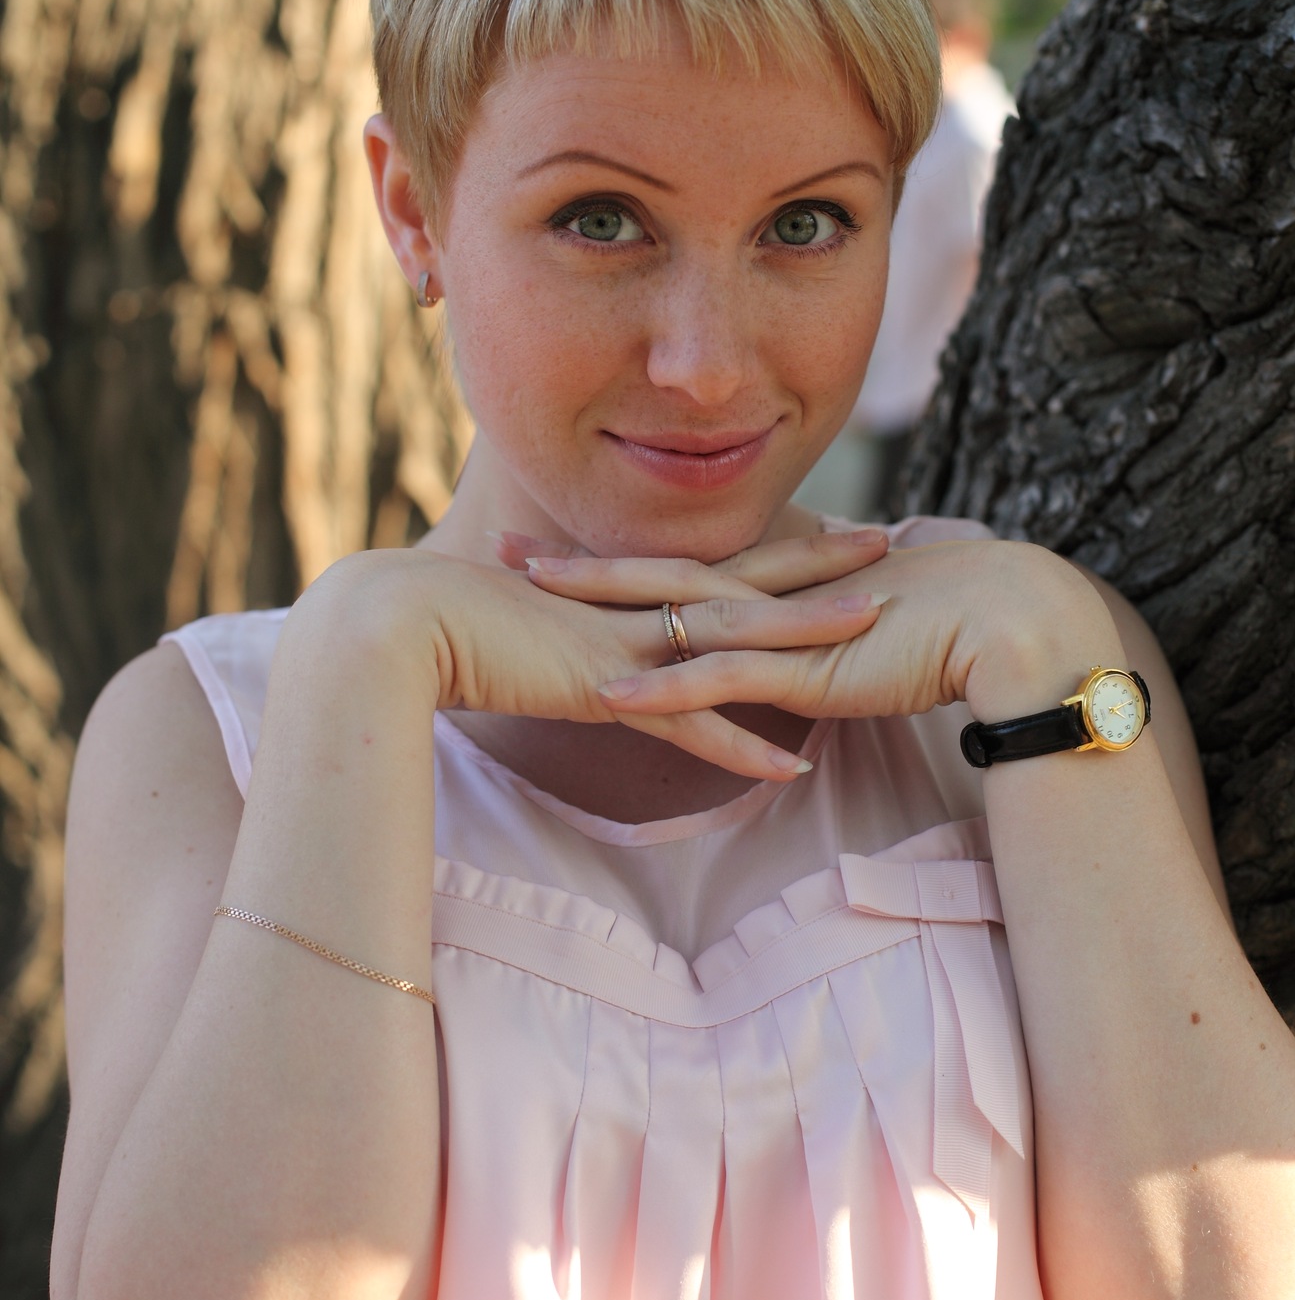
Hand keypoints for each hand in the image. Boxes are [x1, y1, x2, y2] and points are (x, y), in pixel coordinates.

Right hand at [301, 528, 895, 778]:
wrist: (399, 623)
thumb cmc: (449, 624)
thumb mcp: (527, 623)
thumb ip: (568, 630)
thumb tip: (581, 641)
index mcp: (621, 590)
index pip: (716, 563)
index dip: (775, 549)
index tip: (830, 533)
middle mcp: (635, 607)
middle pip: (748, 580)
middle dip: (821, 565)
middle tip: (889, 543)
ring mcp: (626, 645)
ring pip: (738, 636)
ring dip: (809, 635)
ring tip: (879, 628)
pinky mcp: (606, 689)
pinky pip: (689, 721)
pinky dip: (741, 746)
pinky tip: (791, 765)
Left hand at [520, 535, 1117, 734]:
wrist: (1006, 624)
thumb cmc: (946, 630)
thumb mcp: (859, 633)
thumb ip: (815, 642)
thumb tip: (791, 656)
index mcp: (775, 585)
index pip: (680, 565)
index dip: (614, 560)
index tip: (554, 551)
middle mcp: (766, 597)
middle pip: (654, 573)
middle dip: (577, 567)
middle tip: (503, 553)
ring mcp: (780, 631)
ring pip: (671, 615)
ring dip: (597, 614)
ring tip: (528, 603)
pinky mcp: (803, 670)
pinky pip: (719, 682)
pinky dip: (664, 692)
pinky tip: (610, 699)